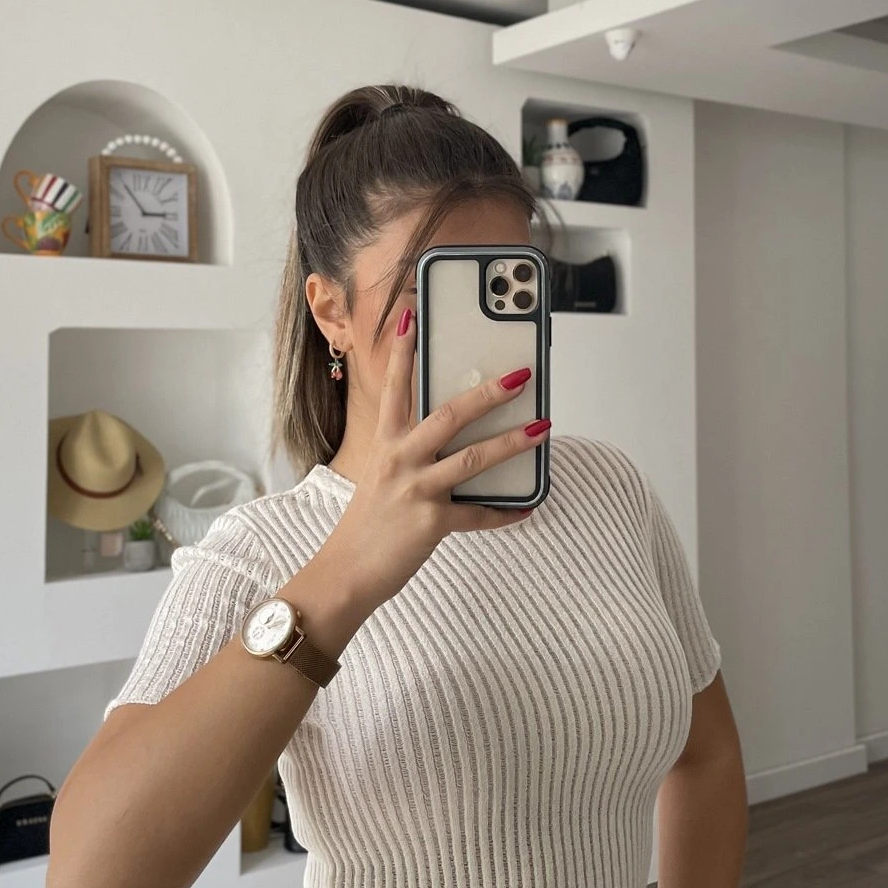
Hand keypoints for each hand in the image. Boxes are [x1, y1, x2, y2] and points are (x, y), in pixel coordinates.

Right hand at [323, 304, 548, 613]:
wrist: (345, 572)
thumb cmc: (367, 524)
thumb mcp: (382, 477)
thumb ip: (410, 455)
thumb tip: (454, 441)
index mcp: (386, 444)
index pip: (395, 387)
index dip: (404, 351)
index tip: (413, 316)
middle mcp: (399, 460)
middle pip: (448, 415)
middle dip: (487, 393)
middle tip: (520, 375)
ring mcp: (416, 490)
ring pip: (472, 459)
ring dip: (511, 442)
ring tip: (542, 428)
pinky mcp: (431, 523)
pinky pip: (479, 515)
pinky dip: (506, 512)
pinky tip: (527, 507)